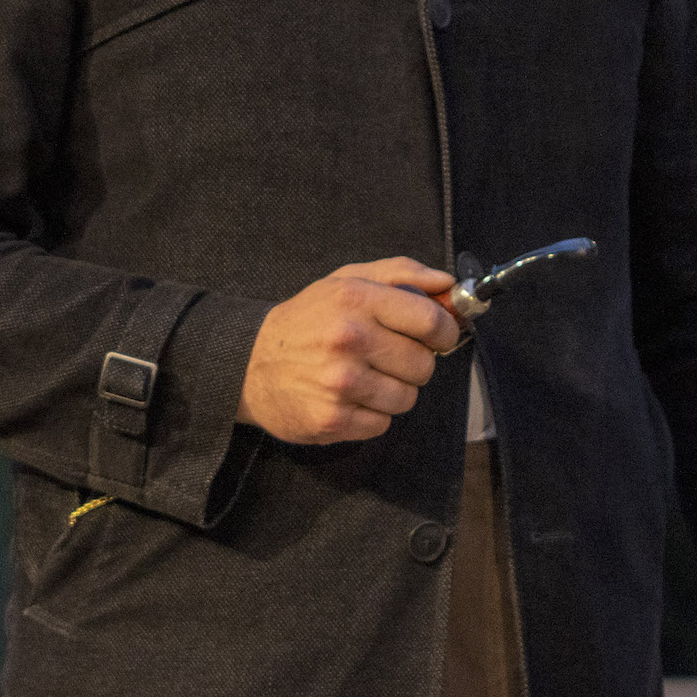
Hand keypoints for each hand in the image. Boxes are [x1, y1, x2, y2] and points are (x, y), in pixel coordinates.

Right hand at [236, 258, 460, 445]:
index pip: (430, 320)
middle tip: (389, 357)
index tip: (439, 336)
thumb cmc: (308, 319)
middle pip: (424, 365)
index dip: (445, 331)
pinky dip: (372, 415)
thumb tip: (448, 284)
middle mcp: (349, 339)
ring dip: (394, 391)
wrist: (249, 363)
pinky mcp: (332, 419)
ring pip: (407, 398)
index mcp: (356, 299)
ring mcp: (340, 383)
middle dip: (415, 363)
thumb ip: (401, 273)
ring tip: (366, 377)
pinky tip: (349, 398)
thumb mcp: (347, 280)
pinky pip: (382, 424)